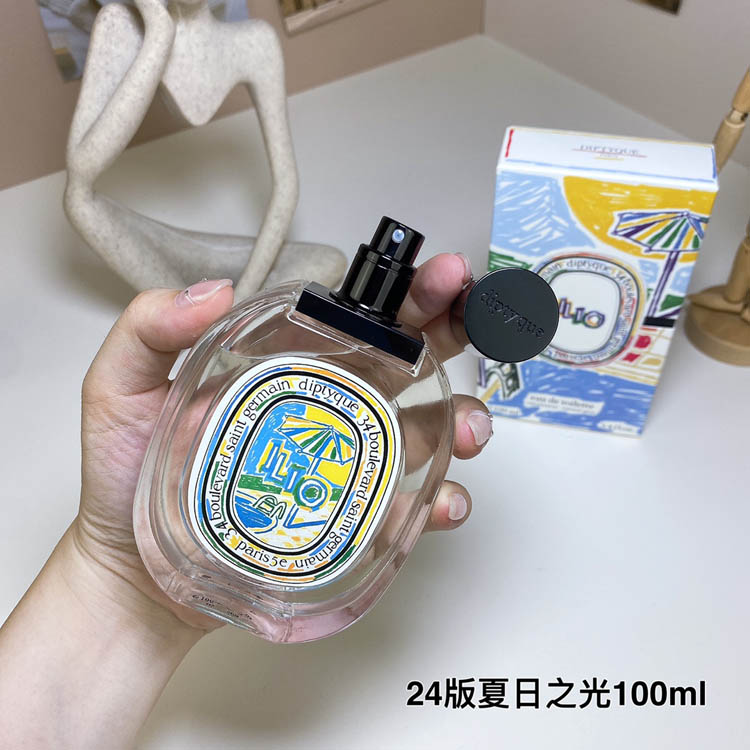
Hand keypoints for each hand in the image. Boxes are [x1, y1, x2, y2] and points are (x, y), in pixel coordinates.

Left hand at [70, 254, 491, 634]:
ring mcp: (343, 460)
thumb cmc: (126, 479)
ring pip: (422, 428)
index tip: (437, 276)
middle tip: (477, 318)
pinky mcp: (351, 515)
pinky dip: (439, 499)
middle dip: (450, 333)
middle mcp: (323, 404)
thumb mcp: (119, 391)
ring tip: (470, 429)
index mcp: (282, 363)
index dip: (399, 291)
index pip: (349, 315)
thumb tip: (211, 290)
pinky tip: (443, 501)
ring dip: (461, 420)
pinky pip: (407, 503)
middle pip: (402, 358)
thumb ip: (149, 330)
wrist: (136, 577)